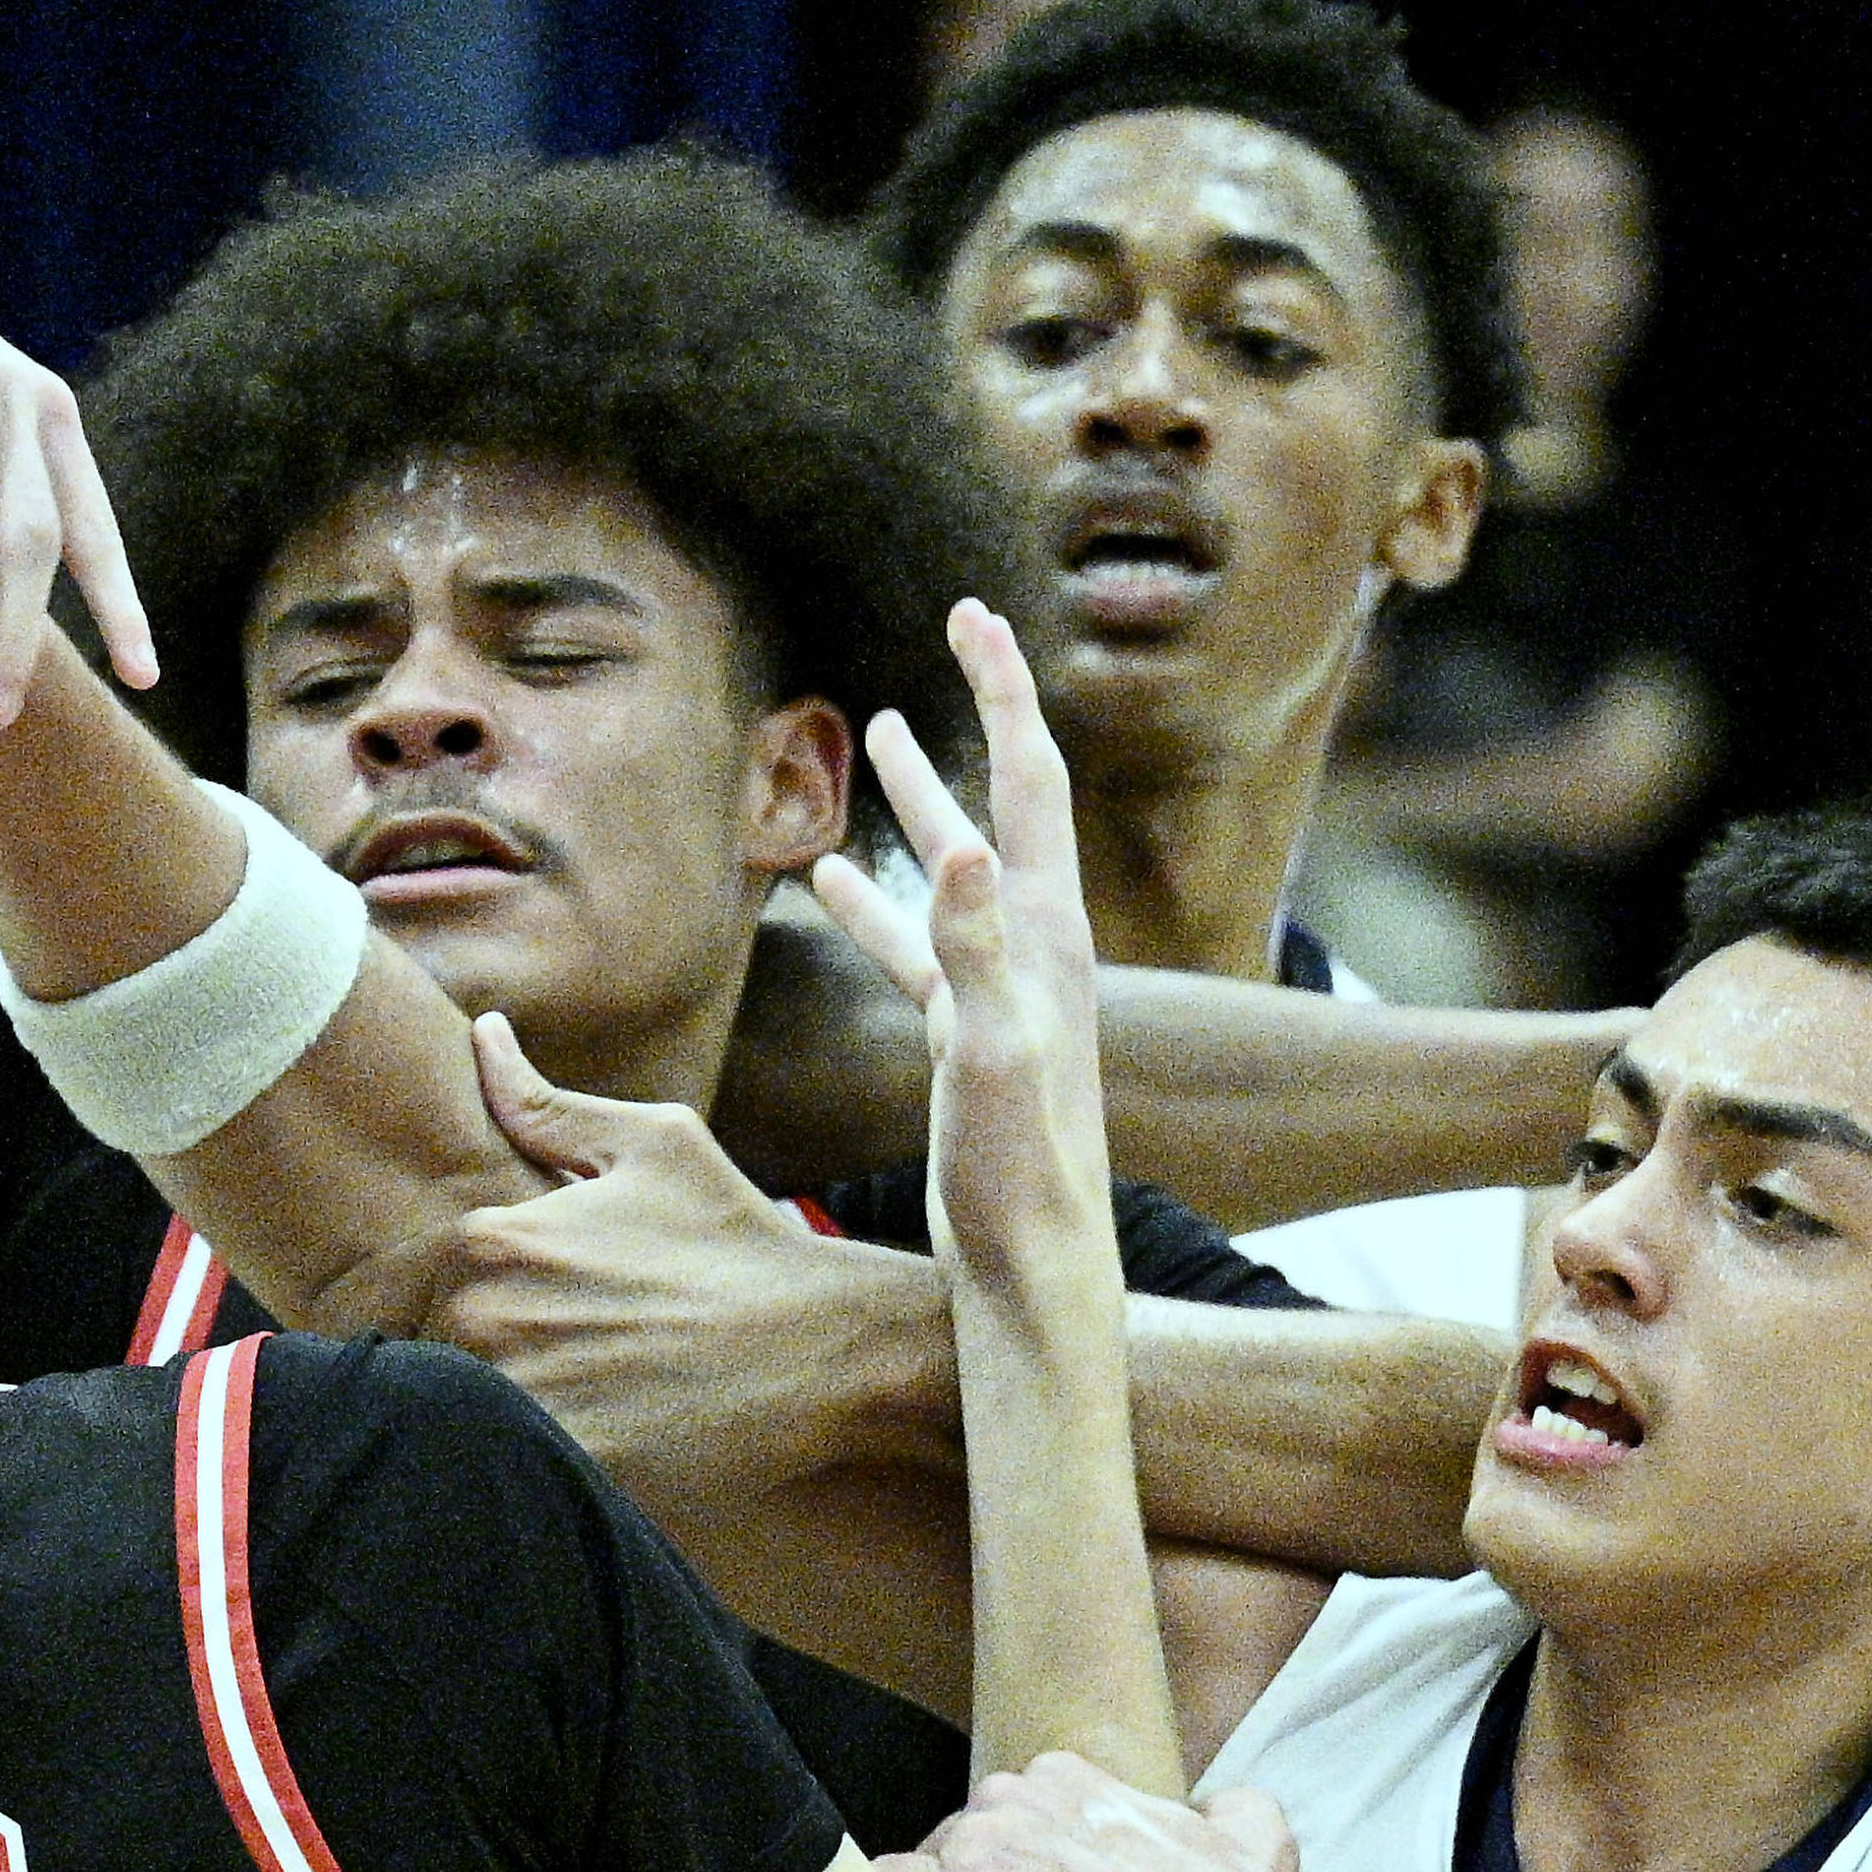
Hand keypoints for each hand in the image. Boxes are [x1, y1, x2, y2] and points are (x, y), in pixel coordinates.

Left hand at [436, 1012, 937, 1498]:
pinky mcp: (559, 1468)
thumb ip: (543, 1104)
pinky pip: (492, 1476)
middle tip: (490, 1383)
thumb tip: (483, 1037)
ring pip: (439, 1426)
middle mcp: (483, 1320)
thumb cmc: (738, 1243)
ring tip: (520, 1424)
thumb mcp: (651, 1146)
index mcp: (485, 1241)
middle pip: (400, 1366)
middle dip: (429, 1374)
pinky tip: (552, 1465)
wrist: (824, 1348)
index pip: (370, 1298)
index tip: (430, 1337)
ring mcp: (517, 1401)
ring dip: (463, 1426)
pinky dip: (507, 1473)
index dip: (390, 1321)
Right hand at [809, 600, 1116, 1306]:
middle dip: (979, 710)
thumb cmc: (1019, 1166)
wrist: (1032, 1259)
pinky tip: (825, 879)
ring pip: (952, 864)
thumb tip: (961, 847)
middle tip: (957, 631)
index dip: (1002, 689)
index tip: (971, 613)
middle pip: (1004, 796)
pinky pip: (911, 944)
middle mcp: (1034, 941)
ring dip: (920, 800)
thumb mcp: (993, 1051)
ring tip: (885, 734)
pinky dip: (873, 903)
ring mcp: (1000, 984)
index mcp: (1045, 928)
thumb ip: (976, 950)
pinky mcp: (963, 1031)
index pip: (1030, 775)